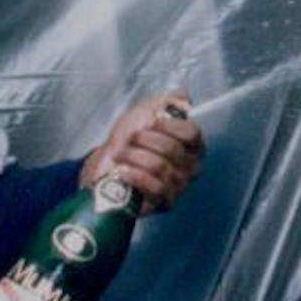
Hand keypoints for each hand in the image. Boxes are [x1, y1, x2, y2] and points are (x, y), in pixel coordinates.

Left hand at [80, 92, 205, 213]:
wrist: (109, 164)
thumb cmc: (130, 138)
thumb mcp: (147, 111)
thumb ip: (167, 102)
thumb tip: (183, 98)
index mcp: (192, 143)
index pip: (191, 132)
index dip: (168, 125)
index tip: (150, 121)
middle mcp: (191, 165)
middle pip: (172, 149)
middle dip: (145, 140)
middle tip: (131, 138)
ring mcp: (180, 185)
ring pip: (160, 166)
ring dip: (134, 156)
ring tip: (122, 154)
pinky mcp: (165, 202)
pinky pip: (155, 187)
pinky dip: (135, 176)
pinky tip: (123, 170)